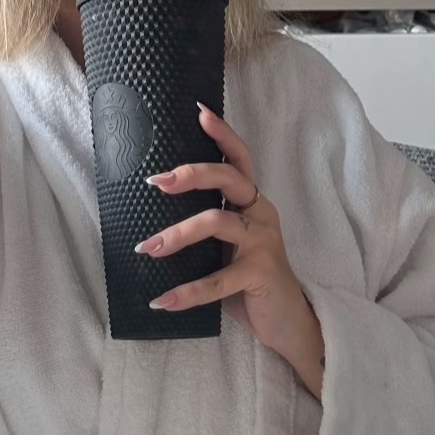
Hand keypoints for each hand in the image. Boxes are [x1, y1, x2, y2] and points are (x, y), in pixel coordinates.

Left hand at [137, 104, 325, 397]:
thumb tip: (149, 213)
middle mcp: (261, 214)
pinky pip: (218, 279)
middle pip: (230, 178)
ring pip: (216, 222)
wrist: (288, 322)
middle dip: (192, 174)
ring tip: (145, 248)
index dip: (223, 135)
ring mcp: (263, 242)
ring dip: (176, 234)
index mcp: (252, 203)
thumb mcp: (227, 245)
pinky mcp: (261, 273)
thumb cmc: (248, 278)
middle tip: (157, 181)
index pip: (239, 160)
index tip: (199, 112)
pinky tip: (162, 300)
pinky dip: (186, 292)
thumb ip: (205, 225)